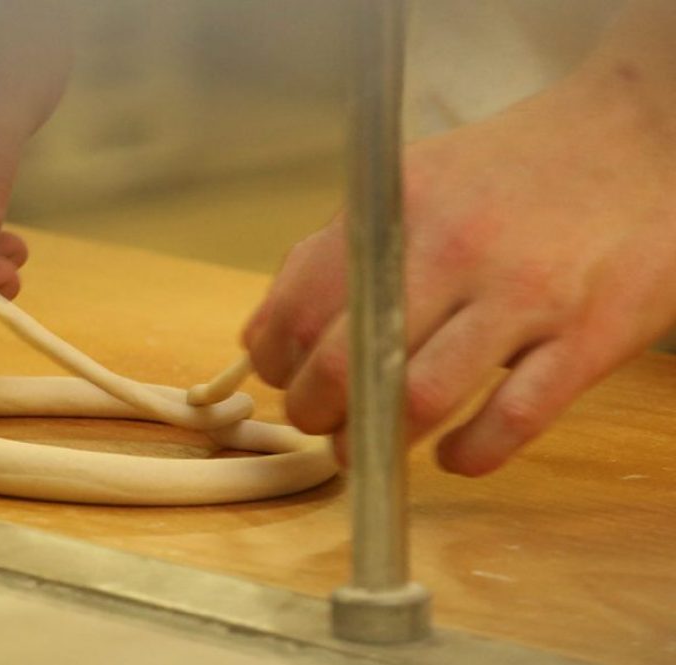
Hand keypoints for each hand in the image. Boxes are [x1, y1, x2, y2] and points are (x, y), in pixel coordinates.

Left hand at [245, 58, 675, 475]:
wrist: (642, 135)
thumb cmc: (515, 171)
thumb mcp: (415, 180)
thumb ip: (340, 248)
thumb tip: (268, 329)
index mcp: (398, 209)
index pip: (297, 306)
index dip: (274, 360)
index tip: (279, 378)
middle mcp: (452, 248)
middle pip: (346, 361)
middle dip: (314, 411)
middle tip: (320, 421)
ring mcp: (523, 295)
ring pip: (419, 398)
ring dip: (376, 443)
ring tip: (366, 448)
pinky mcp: (588, 336)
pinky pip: (512, 420)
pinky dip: (470, 455)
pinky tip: (455, 456)